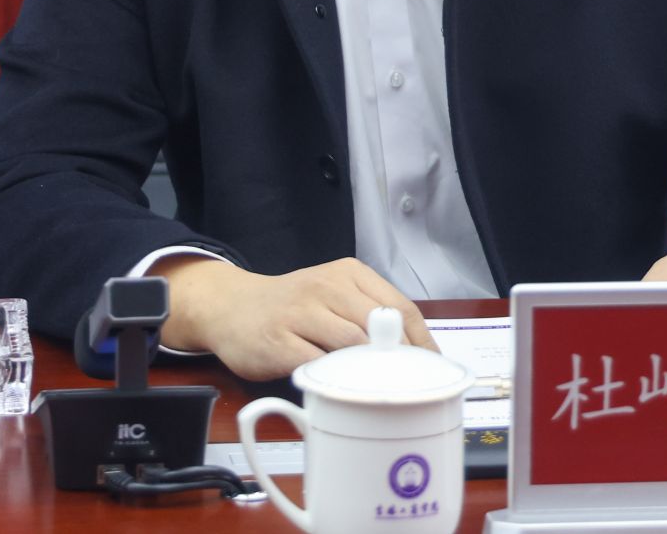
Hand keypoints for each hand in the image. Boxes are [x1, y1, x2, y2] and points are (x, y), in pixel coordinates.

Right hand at [152, 256, 438, 380]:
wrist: (232, 307)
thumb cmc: (293, 307)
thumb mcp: (334, 295)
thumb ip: (369, 314)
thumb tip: (415, 352)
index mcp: (349, 274)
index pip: (402, 307)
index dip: (422, 342)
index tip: (433, 368)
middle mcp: (326, 288)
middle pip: (382, 326)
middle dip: (401, 360)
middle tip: (412, 386)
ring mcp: (301, 313)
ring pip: (353, 344)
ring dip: (372, 371)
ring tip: (381, 391)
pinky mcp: (279, 342)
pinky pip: (318, 365)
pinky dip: (336, 381)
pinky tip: (343, 391)